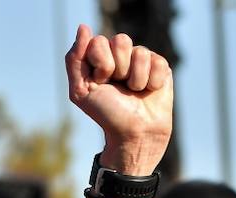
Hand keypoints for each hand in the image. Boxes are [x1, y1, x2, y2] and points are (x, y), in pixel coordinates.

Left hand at [65, 24, 172, 174]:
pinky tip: (148, 91)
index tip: (100, 81)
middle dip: (118, 68)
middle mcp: (120, 55)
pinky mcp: (160, 65)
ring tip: (133, 91)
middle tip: (117, 86)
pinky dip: (151, 82)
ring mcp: (141, 59)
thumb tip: (83, 27)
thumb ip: (75, 59)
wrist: (134, 132)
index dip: (101, 63)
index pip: (99, 41)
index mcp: (99, 58)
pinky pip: (157, 62)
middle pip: (121, 40)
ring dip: (135, 78)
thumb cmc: (106, 113)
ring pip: (140, 52)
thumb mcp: (81, 90)